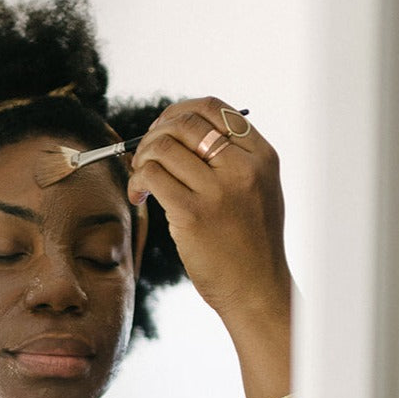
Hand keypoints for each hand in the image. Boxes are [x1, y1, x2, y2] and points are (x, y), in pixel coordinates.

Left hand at [127, 96, 289, 331]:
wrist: (257, 289)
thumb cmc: (251, 244)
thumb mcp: (258, 191)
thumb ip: (232, 161)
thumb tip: (179, 136)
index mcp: (261, 156)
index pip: (213, 108)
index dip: (178, 112)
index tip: (162, 130)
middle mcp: (242, 167)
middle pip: (184, 124)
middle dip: (154, 135)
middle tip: (144, 156)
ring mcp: (218, 190)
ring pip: (163, 148)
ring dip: (141, 160)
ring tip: (141, 181)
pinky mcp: (192, 214)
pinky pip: (151, 176)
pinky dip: (137, 181)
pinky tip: (139, 197)